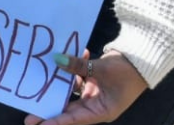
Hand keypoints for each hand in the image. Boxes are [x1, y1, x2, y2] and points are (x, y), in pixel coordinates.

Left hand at [23, 51, 147, 124]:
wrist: (144, 58)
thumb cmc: (127, 70)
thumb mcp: (102, 69)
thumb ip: (78, 66)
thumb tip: (55, 60)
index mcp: (102, 111)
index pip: (74, 118)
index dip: (55, 121)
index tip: (37, 124)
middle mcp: (96, 105)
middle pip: (69, 108)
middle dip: (50, 108)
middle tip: (29, 114)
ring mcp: (94, 93)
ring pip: (70, 91)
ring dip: (59, 82)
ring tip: (40, 80)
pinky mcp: (94, 81)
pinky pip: (77, 77)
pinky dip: (73, 67)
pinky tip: (70, 55)